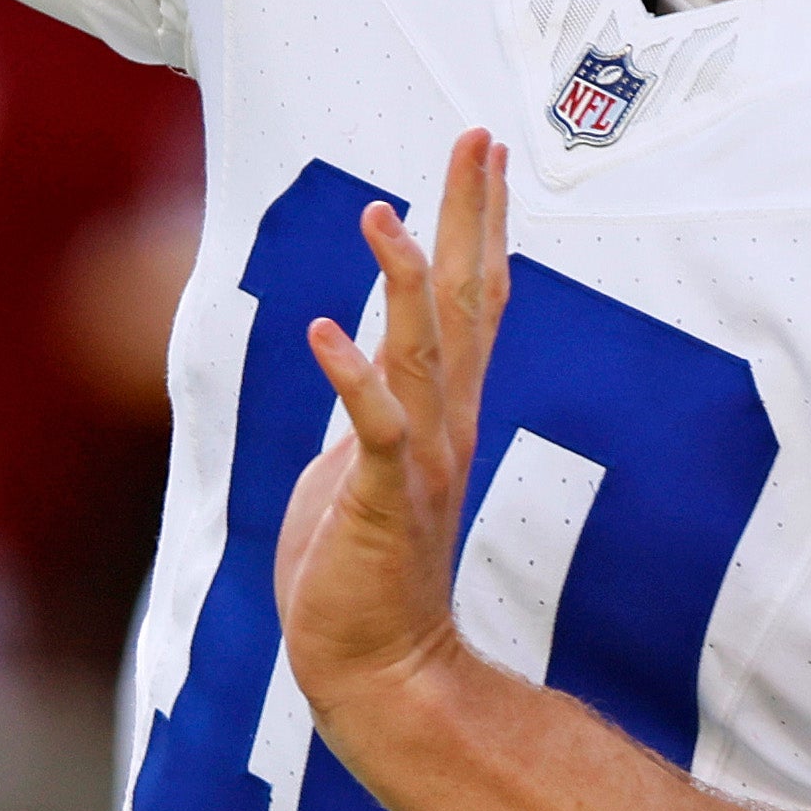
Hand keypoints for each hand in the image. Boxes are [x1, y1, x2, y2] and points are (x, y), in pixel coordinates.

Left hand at [277, 133, 508, 727]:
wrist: (376, 671)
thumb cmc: (359, 574)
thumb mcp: (363, 468)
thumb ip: (373, 412)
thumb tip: (363, 364)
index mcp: (442, 412)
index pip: (473, 301)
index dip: (480, 224)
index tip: (485, 156)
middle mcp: (445, 424)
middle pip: (469, 302)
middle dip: (471, 217)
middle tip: (479, 139)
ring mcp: (419, 460)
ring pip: (421, 352)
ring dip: (403, 282)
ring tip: (382, 213)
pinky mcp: (384, 501)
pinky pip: (374, 430)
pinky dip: (353, 380)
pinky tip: (325, 332)